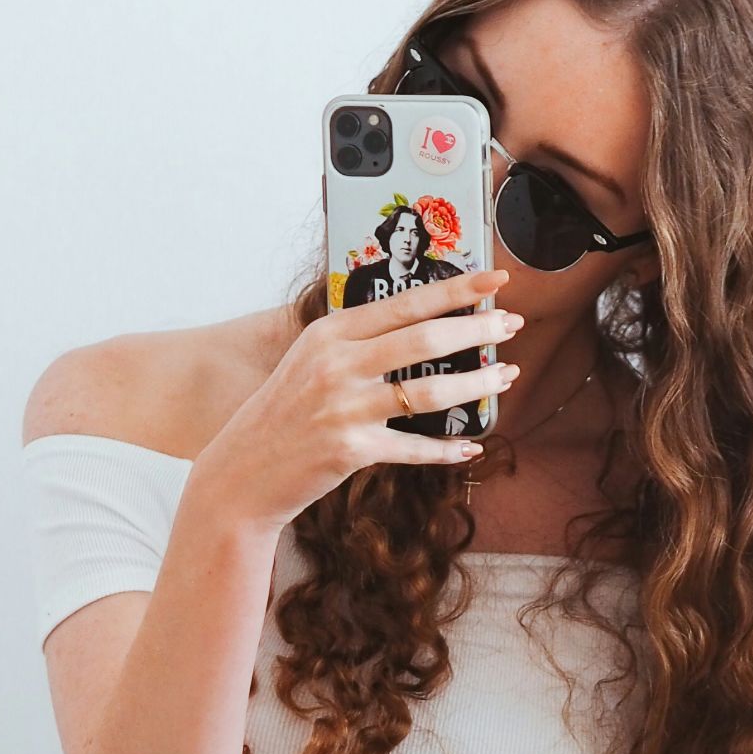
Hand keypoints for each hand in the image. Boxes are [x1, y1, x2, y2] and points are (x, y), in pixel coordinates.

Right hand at [188, 268, 520, 529]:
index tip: (495, 280)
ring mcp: (343, 407)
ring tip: (507, 377)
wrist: (240, 473)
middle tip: (512, 324)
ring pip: (429, 391)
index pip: (405, 302)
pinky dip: (447, 449)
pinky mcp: (350, 449)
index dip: (456, 289)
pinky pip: (415, 446)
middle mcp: (336, 364)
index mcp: (329, 333)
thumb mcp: (310, 363)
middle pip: (425, 338)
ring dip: (477, 385)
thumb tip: (420, 325)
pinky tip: (471, 446)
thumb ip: (357, 343)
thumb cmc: (283, 415)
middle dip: (478, 329)